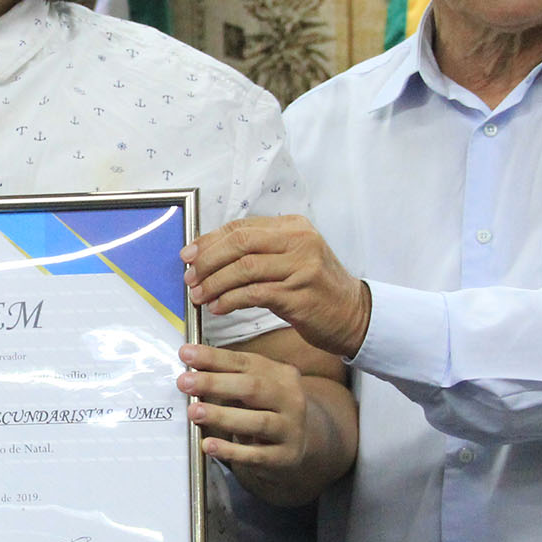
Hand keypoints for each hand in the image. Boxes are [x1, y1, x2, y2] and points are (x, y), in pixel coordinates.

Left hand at [177, 341, 309, 472]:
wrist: (296, 443)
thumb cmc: (266, 409)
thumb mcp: (253, 388)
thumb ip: (228, 378)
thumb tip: (191, 372)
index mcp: (281, 374)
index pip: (245, 362)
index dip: (214, 358)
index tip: (187, 354)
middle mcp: (290, 399)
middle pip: (252, 388)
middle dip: (215, 384)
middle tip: (185, 383)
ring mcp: (290, 429)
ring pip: (257, 422)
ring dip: (222, 416)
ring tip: (194, 412)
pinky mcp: (284, 456)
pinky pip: (256, 455)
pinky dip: (231, 451)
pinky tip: (210, 445)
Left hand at [182, 216, 370, 359]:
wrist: (353, 314)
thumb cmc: (315, 288)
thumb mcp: (292, 258)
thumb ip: (260, 250)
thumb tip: (210, 254)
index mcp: (293, 227)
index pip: (241, 227)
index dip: (209, 241)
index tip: (188, 254)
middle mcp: (299, 242)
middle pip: (239, 244)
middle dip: (208, 260)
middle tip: (190, 276)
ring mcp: (301, 267)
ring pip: (243, 269)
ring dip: (215, 283)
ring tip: (199, 295)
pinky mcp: (298, 295)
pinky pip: (253, 294)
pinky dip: (230, 300)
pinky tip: (219, 307)